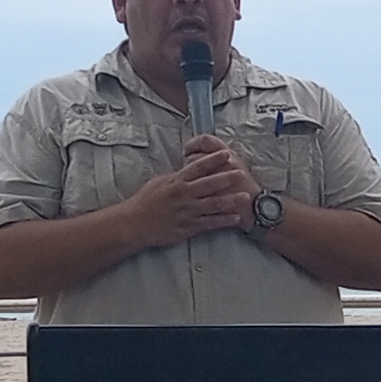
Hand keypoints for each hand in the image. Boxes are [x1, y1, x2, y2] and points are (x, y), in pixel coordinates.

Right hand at [108, 135, 260, 247]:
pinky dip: (223, 221)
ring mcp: (187, 212)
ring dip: (231, 200)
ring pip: (213, 205)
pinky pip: (209, 223)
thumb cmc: (145, 201)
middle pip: (210, 184)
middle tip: (242, 172)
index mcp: (177, 182)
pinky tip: (236, 218)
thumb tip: (188, 169)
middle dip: (227, 178)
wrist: (135, 223)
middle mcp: (184, 195)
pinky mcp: (188, 227)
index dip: (213, 160)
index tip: (227, 154)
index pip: (198, 167)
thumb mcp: (160, 183)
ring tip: (245, 196)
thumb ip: (177, 177)